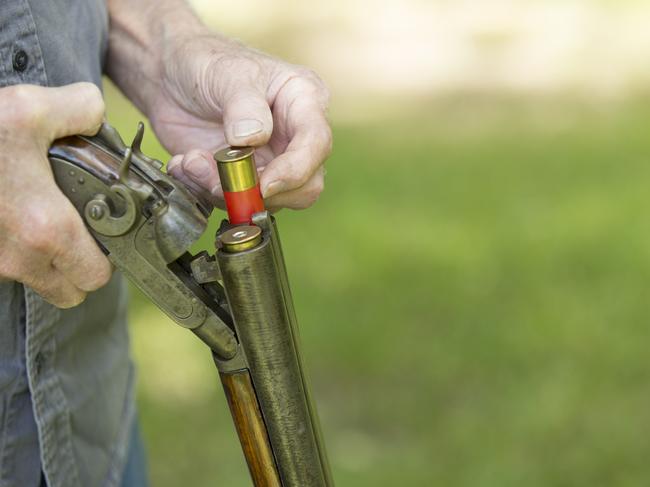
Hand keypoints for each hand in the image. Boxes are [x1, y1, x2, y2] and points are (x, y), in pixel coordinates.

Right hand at [0, 83, 111, 307]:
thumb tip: (94, 114)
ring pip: (36, 284)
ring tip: (46, 220)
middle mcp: (17, 257)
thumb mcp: (28, 107)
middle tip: (81, 231)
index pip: (96, 276)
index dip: (107, 258)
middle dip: (80, 268)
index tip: (104, 233)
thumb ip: (80, 108)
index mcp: (46, 229)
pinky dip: (16, 252)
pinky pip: (5, 269)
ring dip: (47, 263)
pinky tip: (13, 216)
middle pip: (70, 292)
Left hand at [148, 35, 331, 210]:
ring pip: (268, 201)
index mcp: (304, 102)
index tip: (263, 184)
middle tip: (220, 180)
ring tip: (191, 162)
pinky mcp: (244, 179)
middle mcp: (294, 137)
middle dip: (261, 192)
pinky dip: (204, 191)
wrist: (170, 75)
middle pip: (305, 186)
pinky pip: (234, 203)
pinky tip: (185, 164)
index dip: (294, 171)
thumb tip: (254, 139)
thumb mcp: (227, 73)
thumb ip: (244, 106)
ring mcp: (270, 161)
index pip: (316, 144)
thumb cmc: (207, 61)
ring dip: (225, 192)